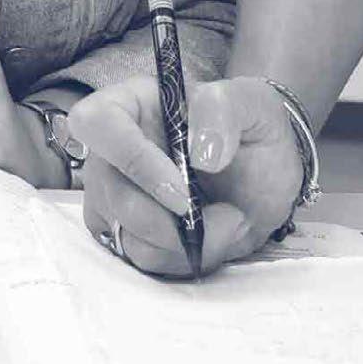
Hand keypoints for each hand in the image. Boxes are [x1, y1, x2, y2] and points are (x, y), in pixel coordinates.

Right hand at [66, 74, 300, 276]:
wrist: (265, 177)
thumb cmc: (251, 128)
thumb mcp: (254, 104)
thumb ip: (225, 110)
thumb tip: (200, 151)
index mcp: (134, 103)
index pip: (97, 122)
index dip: (132, 160)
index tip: (182, 191)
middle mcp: (114, 148)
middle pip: (111, 193)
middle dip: (172, 219)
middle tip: (230, 214)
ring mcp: (115, 195)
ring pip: (128, 236)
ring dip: (188, 241)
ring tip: (230, 220)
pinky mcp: (128, 233)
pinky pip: (145, 260)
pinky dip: (185, 257)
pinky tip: (213, 235)